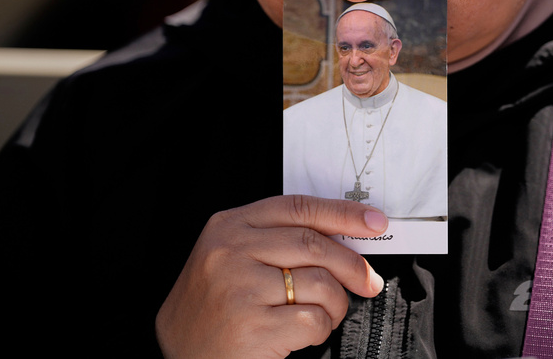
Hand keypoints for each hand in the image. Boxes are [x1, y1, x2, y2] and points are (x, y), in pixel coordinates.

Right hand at [155, 194, 387, 357]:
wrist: (178, 352)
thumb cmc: (215, 306)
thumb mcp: (235, 257)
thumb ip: (279, 240)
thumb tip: (346, 237)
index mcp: (229, 226)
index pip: (298, 208)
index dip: (342, 213)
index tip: (374, 221)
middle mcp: (231, 251)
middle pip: (314, 244)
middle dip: (352, 264)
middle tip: (368, 281)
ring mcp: (240, 288)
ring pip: (320, 283)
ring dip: (336, 303)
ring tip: (326, 314)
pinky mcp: (252, 326)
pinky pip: (313, 320)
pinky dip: (322, 329)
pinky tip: (304, 333)